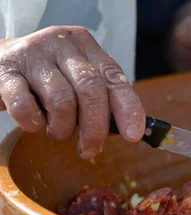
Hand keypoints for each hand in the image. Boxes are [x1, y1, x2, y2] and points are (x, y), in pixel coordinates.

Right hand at [0, 26, 144, 158]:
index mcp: (85, 45)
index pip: (115, 78)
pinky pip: (24, 106)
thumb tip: (125, 131)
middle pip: (91, 89)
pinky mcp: (5, 69)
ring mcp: (31, 54)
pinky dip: (33, 123)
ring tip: (57, 132)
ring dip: (63, 128)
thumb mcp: (75, 84)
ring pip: (62, 100)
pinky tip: (34, 123)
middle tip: (89, 151)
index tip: (133, 136)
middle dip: (94, 128)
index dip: (128, 108)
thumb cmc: (45, 82)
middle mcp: (60, 43)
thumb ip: (100, 101)